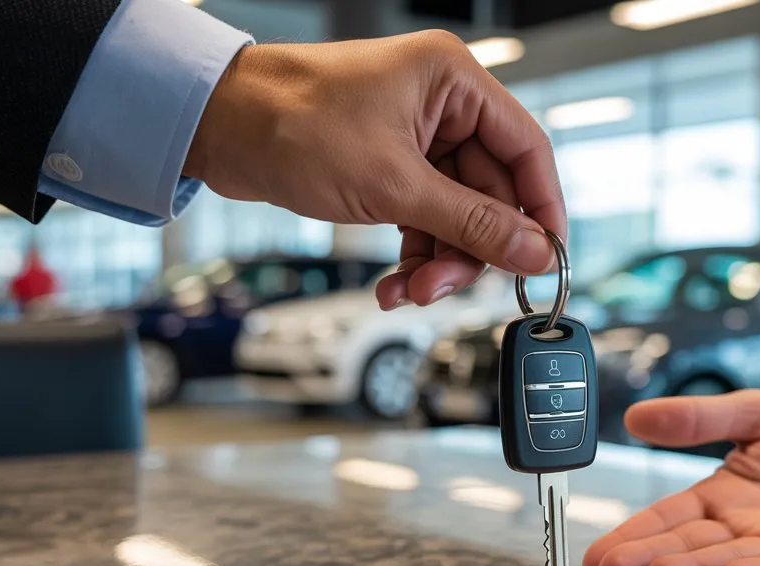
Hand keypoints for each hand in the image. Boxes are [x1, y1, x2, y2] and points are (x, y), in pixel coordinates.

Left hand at [184, 31, 563, 308]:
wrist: (216, 127)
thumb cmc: (290, 122)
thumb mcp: (394, 185)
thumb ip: (473, 223)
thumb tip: (533, 252)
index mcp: (455, 82)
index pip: (527, 150)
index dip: (540, 210)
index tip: (543, 260)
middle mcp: (442, 106)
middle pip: (491, 194)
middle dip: (469, 249)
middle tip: (446, 287)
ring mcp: (415, 137)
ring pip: (457, 214)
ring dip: (438, 261)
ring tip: (411, 290)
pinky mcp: (389, 165)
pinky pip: (424, 218)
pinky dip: (414, 255)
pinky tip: (396, 283)